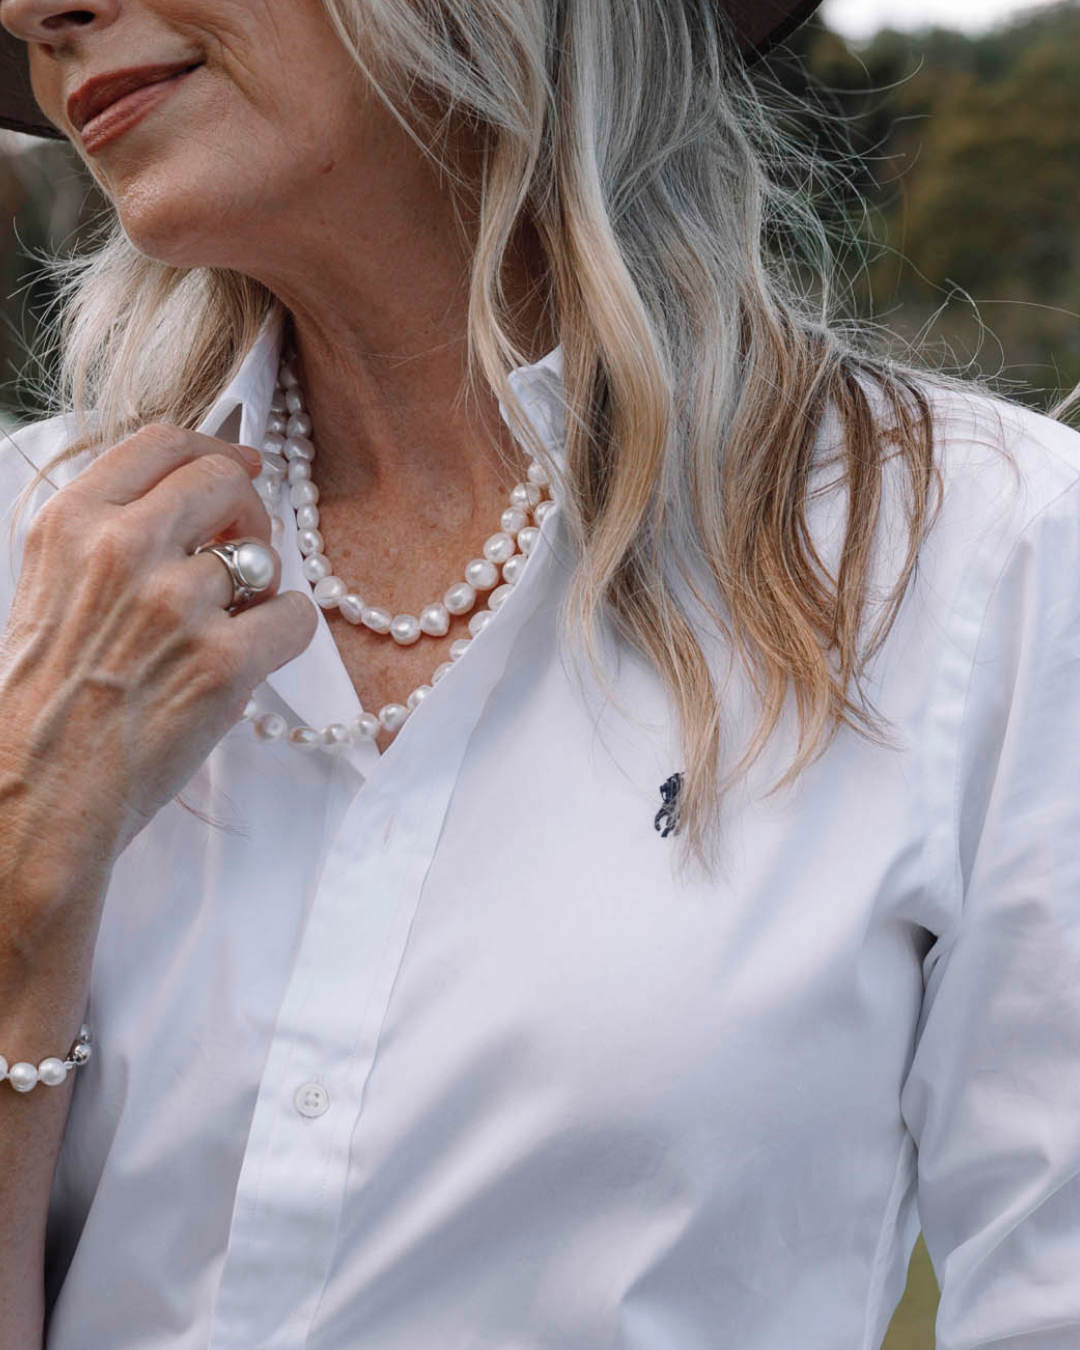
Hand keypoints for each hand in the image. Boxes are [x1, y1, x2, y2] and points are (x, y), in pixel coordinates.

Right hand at [0, 423, 317, 858]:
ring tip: (227, 626)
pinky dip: (284, 635)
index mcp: (71, 522)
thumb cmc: (42, 698)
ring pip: (266, 555)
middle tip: (243, 548)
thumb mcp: (48, 585)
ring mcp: (177, 604)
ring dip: (260, 587)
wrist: (34, 792)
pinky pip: (295, 616)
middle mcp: (123, 548)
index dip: (216, 448)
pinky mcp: (224, 662)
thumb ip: (109, 533)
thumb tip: (193, 496)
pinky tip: (249, 658)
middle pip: (225, 481)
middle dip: (248, 510)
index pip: (163, 442)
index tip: (241, 464)